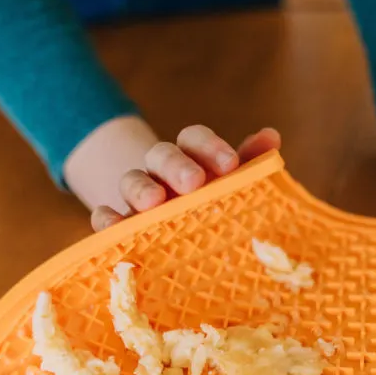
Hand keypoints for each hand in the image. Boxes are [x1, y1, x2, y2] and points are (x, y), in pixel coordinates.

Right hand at [90, 124, 280, 231]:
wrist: (173, 236)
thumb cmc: (212, 207)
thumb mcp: (230, 185)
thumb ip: (252, 164)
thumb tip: (272, 137)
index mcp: (190, 157)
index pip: (194, 138)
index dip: (210, 147)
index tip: (231, 165)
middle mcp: (161, 171)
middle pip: (161, 154)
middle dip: (176, 166)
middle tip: (194, 182)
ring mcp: (136, 197)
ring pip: (131, 180)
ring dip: (141, 188)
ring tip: (154, 202)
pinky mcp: (118, 224)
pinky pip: (103, 215)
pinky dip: (105, 218)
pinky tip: (112, 225)